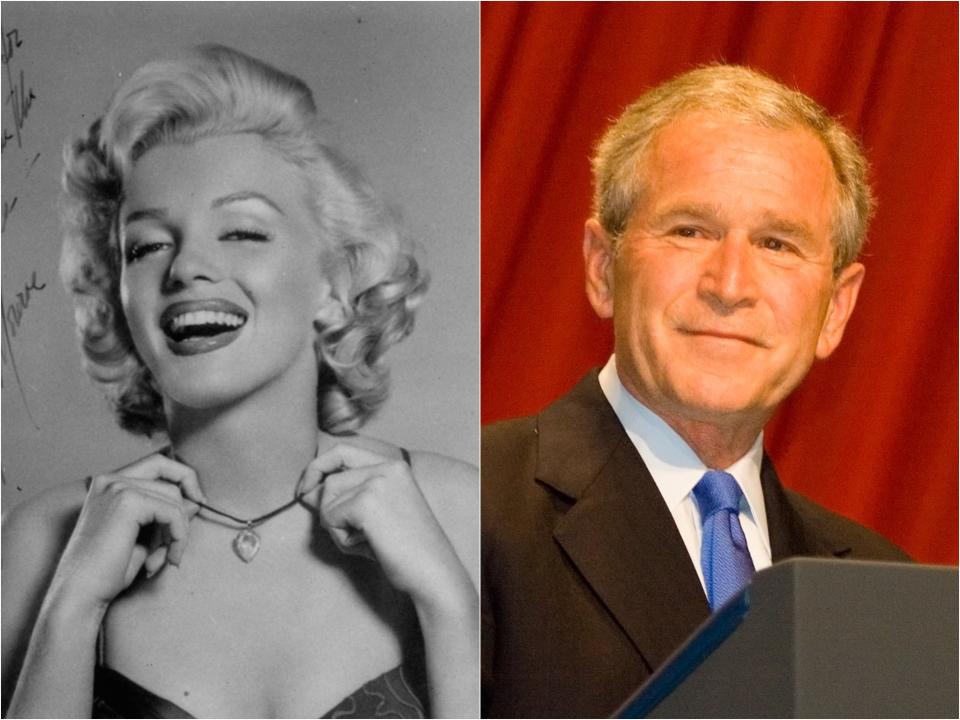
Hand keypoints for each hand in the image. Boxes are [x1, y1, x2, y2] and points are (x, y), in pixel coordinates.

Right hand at [49, 455, 203, 616]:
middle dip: (182, 514)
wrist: (80, 593)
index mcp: (109, 483)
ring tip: (164, 558)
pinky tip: (166, 559)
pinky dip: (178, 537)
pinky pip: (173, 513)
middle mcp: (111, 480)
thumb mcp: (144, 536)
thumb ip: (166, 514)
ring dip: (178, 532)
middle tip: (178, 543)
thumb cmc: (108, 570)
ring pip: (175, 498)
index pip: (159, 464)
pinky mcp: (128, 501)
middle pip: (171, 481)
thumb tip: (196, 500)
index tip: (198, 501)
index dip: (184, 478)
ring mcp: (118, 488)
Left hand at [304, 444, 471, 610]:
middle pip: (330, 480)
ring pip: (327, 499)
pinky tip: (368, 546)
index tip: (306, 490)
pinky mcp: (366, 501)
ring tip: (367, 541)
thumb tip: (306, 491)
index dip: (318, 467)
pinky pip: (330, 518)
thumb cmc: (405, 550)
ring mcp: (377, 482)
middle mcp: (387, 466)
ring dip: (338, 527)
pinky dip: (342, 538)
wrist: (433, 573)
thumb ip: (348, 496)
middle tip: (353, 536)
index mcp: (394, 466)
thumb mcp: (378, 514)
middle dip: (329, 510)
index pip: (341, 451)